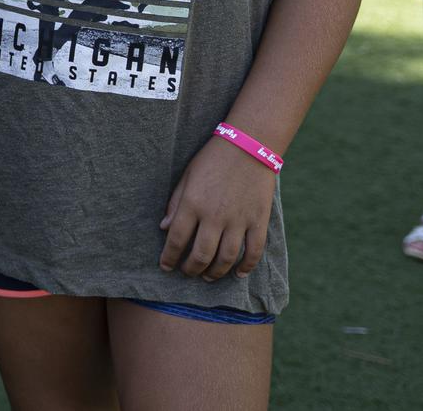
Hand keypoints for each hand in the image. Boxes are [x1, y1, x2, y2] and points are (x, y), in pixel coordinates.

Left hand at [158, 136, 275, 280]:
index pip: (176, 239)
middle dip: (191, 269)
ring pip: (226, 258)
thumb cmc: (212, 159)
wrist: (249, 145)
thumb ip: (175, 203)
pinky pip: (254, 251)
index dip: (169, 257)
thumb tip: (164, 229)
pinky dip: (246, 267)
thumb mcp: (187, 176)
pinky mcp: (259, 220)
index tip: (166, 267)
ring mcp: (239, 220)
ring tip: (208, 277)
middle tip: (188, 272)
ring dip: (216, 273)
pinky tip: (238, 274)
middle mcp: (214, 215)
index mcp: (193, 203)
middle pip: (201, 255)